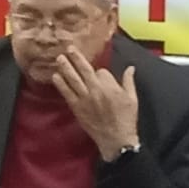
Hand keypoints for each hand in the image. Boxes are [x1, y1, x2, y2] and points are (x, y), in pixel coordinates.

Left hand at [52, 46, 139, 160]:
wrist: (116, 138)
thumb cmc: (126, 118)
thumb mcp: (133, 98)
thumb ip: (129, 81)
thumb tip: (130, 68)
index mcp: (111, 87)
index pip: (101, 72)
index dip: (101, 73)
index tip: (101, 76)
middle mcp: (96, 90)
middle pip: (85, 70)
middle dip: (77, 58)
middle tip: (69, 48)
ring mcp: (85, 99)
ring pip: (74, 79)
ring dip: (66, 68)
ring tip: (59, 58)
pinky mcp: (77, 108)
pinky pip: (67, 93)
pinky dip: (61, 84)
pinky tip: (55, 76)